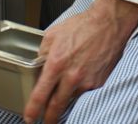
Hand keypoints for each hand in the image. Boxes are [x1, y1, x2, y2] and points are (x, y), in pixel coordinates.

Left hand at [23, 0, 137, 123]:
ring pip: (71, 100)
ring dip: (64, 104)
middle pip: (56, 107)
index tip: (28, 117)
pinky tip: (78, 85)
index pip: (40, 94)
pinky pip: (85, 93)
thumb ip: (42, 53)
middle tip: (43, 122)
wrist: (108, 23)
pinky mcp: (99, 83)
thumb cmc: (82, 26)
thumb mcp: (53, 35)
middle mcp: (72, 76)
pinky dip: (79, 93)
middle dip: (48, 119)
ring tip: (59, 103)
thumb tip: (37, 65)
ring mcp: (87, 82)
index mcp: (57, 64)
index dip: (32, 110)